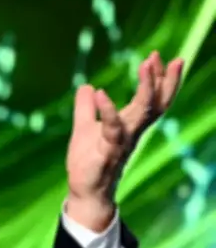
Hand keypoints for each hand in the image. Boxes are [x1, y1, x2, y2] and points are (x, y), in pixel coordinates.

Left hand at [65, 52, 183, 229]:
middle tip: (162, 56)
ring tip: (145, 65)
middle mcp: (132, 132)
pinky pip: (112, 131)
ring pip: (143, 113)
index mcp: (129, 125)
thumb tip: (87, 86)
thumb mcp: (84, 128)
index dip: (158, 79)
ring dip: (147, 89)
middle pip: (156, 104)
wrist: (85, 192)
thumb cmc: (88, 162)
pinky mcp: (107, 153)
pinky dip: (108, 112)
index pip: (151, 99)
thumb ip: (86, 108)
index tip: (159, 56)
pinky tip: (100, 93)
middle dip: (163, 80)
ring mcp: (122, 142)